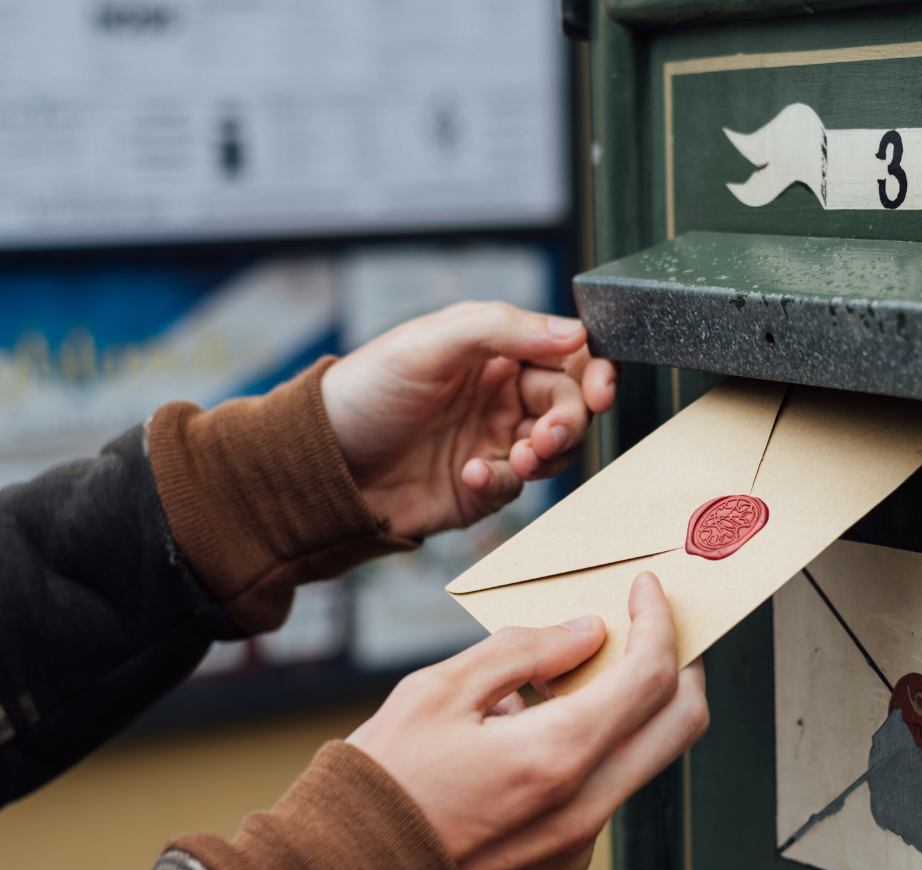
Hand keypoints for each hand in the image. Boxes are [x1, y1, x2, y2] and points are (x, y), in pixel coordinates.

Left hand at [319, 301, 618, 537]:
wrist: (321, 464)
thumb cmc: (364, 392)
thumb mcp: (430, 344)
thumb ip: (504, 330)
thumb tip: (574, 334)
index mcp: (494, 350)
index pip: (565, 354)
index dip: (593, 370)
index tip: (600, 389)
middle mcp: (500, 394)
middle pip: (569, 405)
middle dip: (568, 421)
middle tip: (544, 437)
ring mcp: (493, 441)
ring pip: (555, 450)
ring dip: (545, 454)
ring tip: (516, 458)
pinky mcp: (481, 486)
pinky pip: (517, 488)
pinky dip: (503, 481)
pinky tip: (470, 473)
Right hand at [346, 572, 707, 869]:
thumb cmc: (378, 788)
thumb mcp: (436, 693)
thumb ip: (520, 653)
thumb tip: (585, 632)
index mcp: (554, 758)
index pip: (650, 676)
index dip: (658, 621)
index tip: (646, 589)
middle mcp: (583, 809)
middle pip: (680, 724)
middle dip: (680, 664)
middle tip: (653, 627)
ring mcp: (578, 846)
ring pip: (640, 760)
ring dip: (627, 709)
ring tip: (564, 676)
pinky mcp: (562, 867)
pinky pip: (600, 794)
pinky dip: (589, 751)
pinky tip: (529, 733)